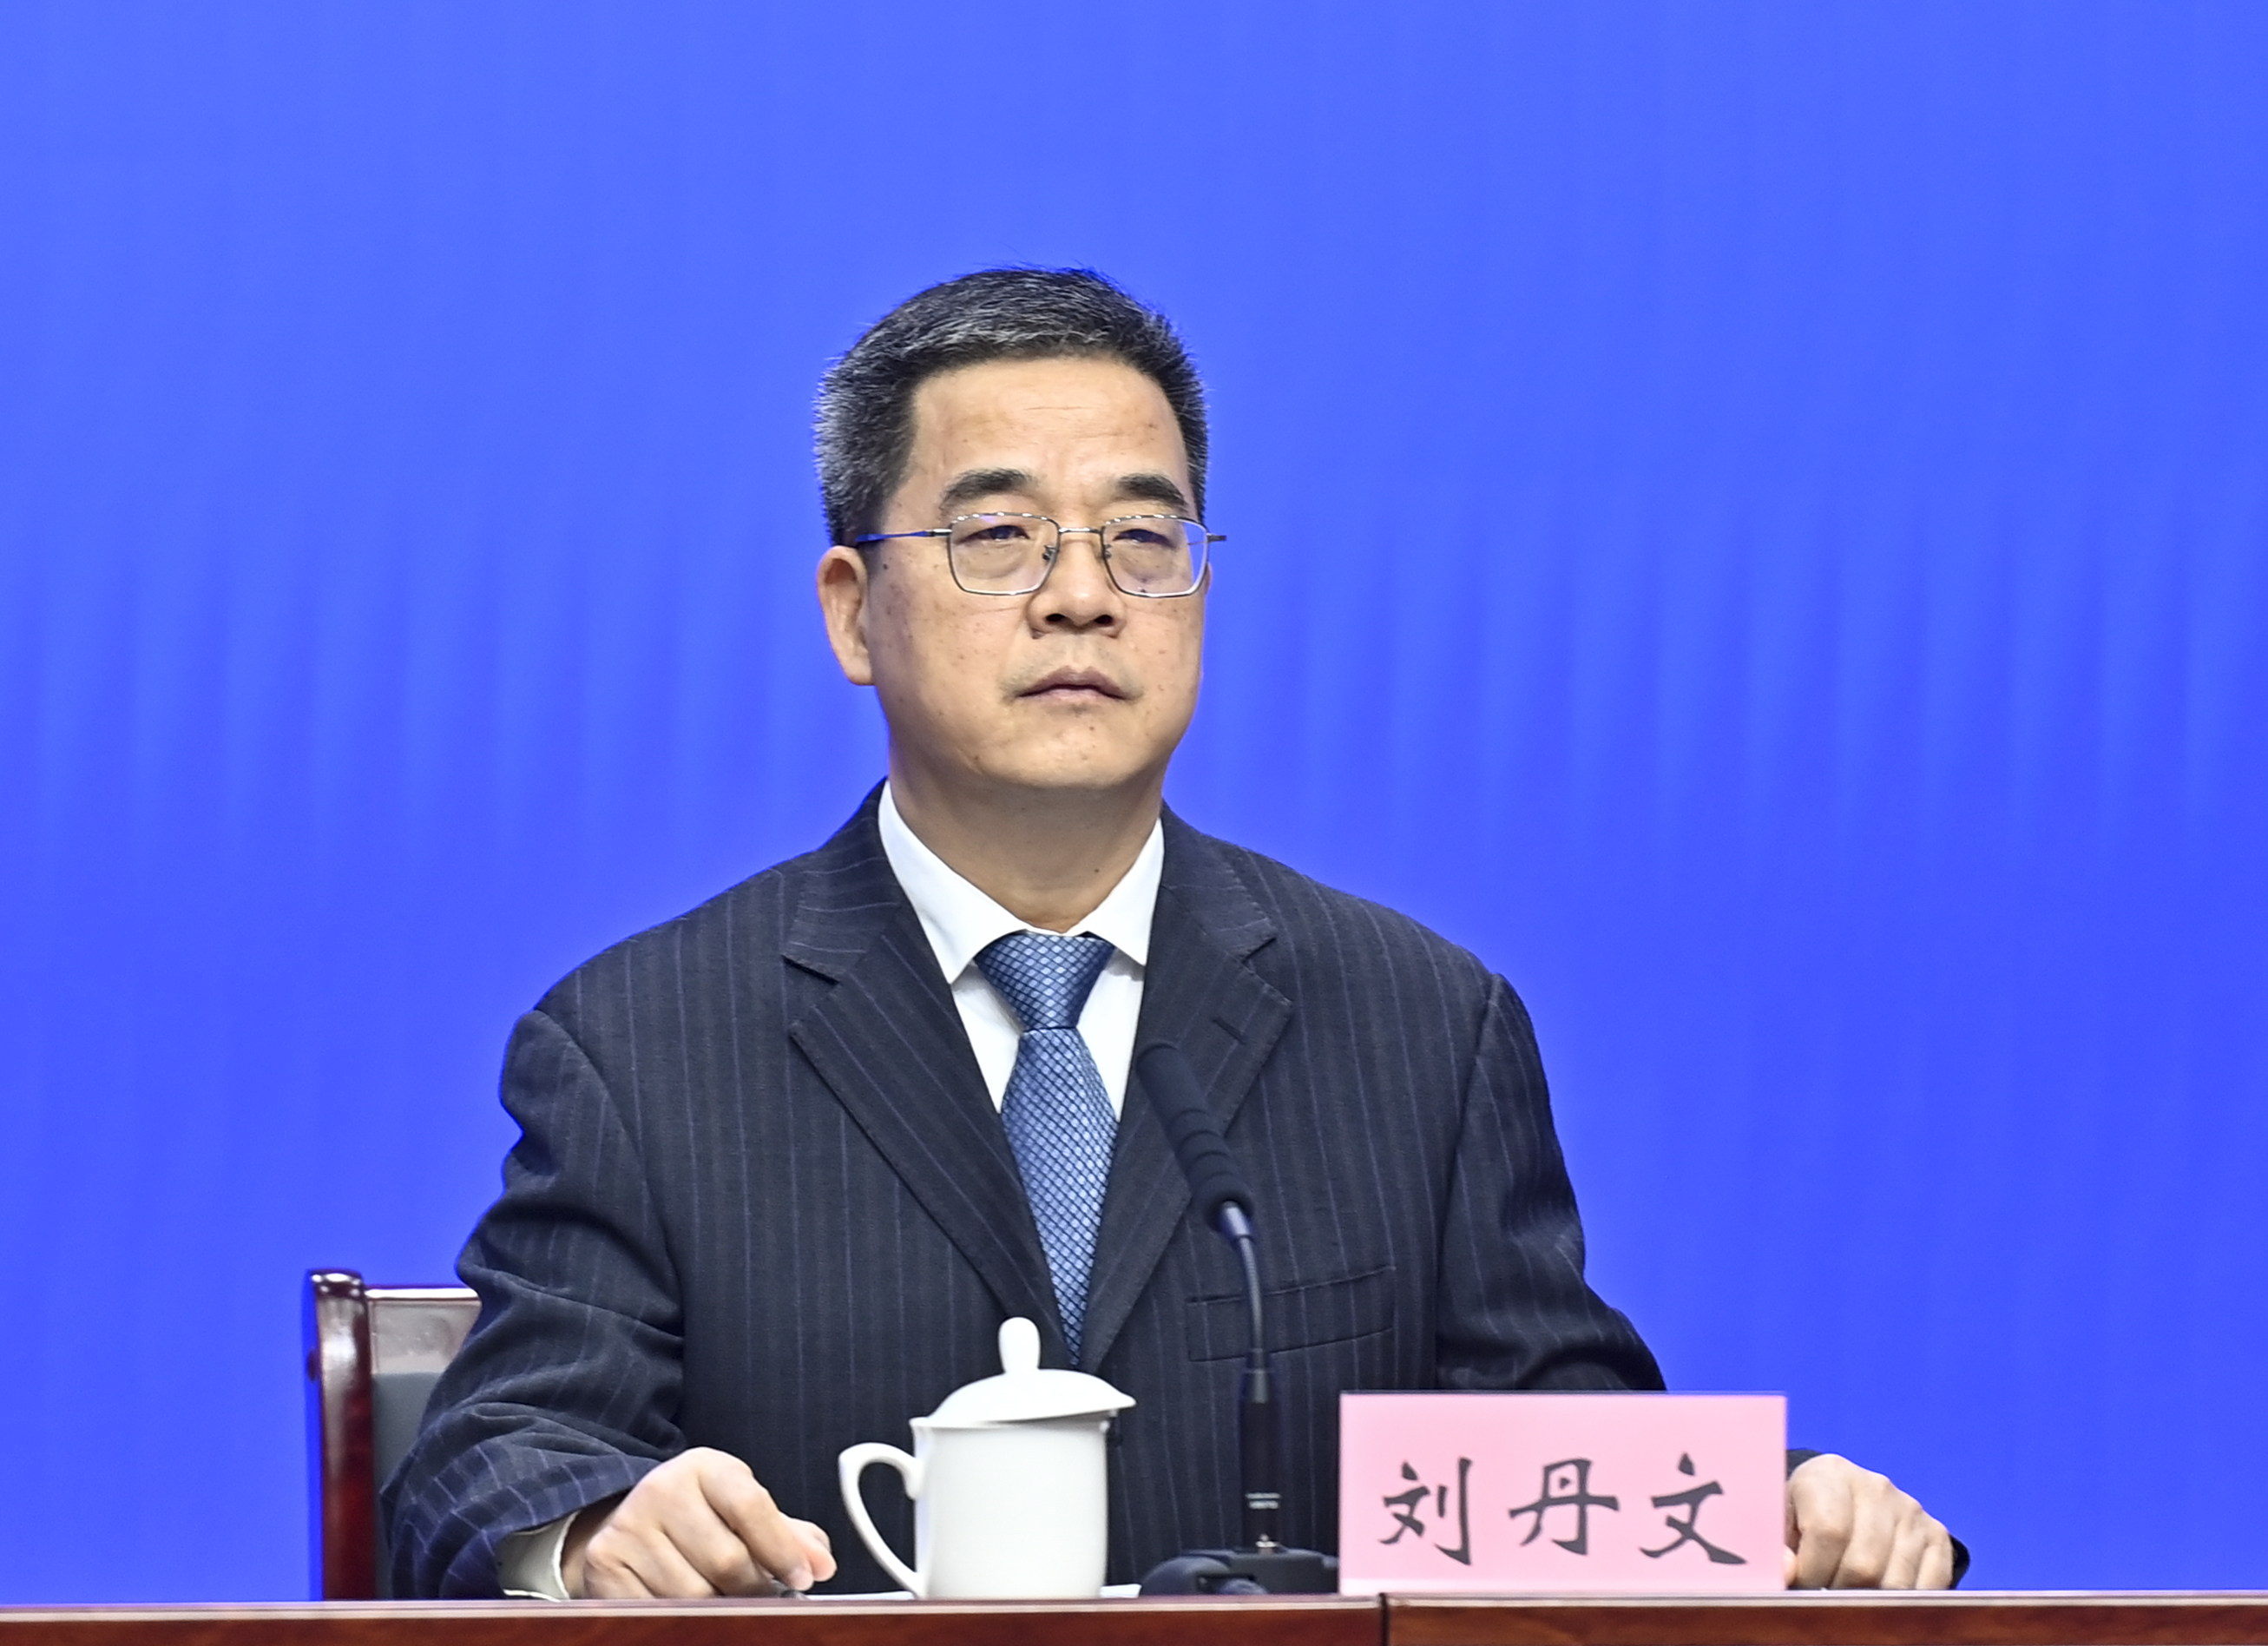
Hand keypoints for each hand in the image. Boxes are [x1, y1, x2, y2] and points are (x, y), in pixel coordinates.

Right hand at [563, 1447, 837, 1598]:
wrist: (627, 1522)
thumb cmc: (698, 1517)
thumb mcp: (741, 1508)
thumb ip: (786, 1533)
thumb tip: (819, 1562)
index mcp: (704, 1467)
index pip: (751, 1507)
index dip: (783, 1549)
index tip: (804, 1578)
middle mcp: (661, 1489)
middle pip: (726, 1560)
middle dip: (755, 1589)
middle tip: (765, 1599)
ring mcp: (628, 1528)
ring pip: (693, 1595)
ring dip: (720, 1608)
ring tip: (727, 1602)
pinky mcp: (606, 1565)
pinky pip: (656, 1610)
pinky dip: (683, 1619)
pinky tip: (691, 1611)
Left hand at [1783, 1453, 1953, 1588]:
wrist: (1842, 1500)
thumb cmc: (1802, 1515)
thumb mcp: (1779, 1522)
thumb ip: (1775, 1546)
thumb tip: (1788, 1572)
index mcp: (1830, 1474)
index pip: (1828, 1532)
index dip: (1813, 1572)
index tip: (1802, 1587)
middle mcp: (1876, 1487)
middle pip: (1864, 1564)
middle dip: (1839, 1592)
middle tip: (1824, 1597)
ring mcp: (1911, 1510)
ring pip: (1896, 1583)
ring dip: (1870, 1602)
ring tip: (1847, 1594)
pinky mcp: (1937, 1535)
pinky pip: (1928, 1588)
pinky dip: (1903, 1604)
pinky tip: (1879, 1596)